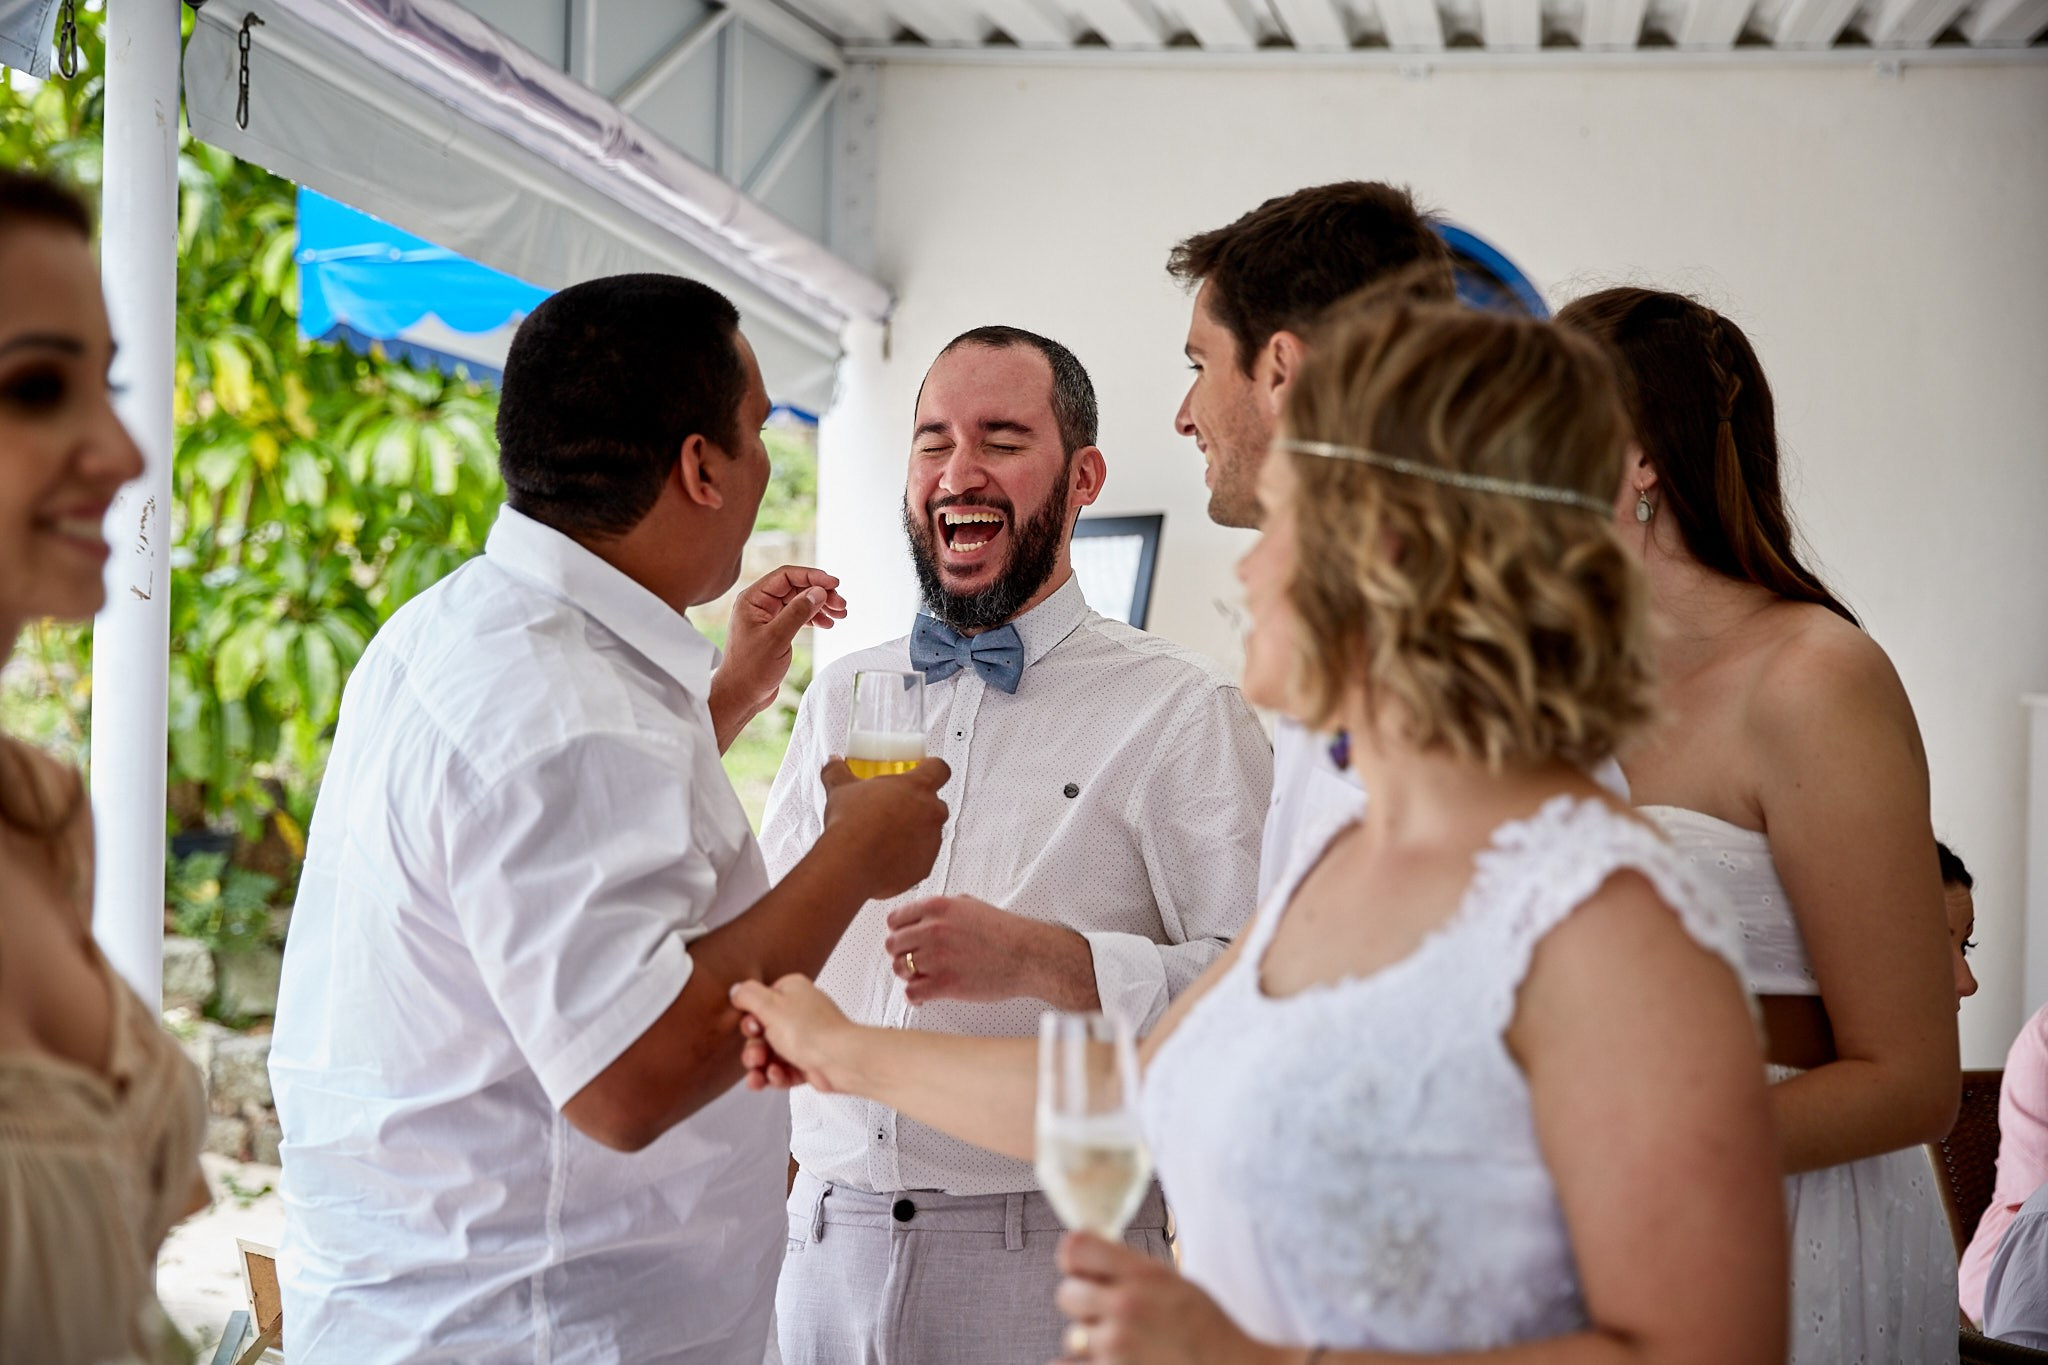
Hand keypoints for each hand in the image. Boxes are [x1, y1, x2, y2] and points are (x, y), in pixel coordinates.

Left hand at [709, 566, 846, 740]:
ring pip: (799, 601)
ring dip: (821, 605)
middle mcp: (759, 604)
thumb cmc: (750, 669)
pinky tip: (828, 624)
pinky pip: (798, 616)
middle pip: (796, 587)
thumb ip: (797, 612)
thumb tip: (819, 592)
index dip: (812, 576)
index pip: (786, 576)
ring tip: (841, 615)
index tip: (834, 584)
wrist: (741, 696)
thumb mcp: (777, 639)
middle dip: (821, 593)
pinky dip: (814, 618)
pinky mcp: (775, 631)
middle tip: (842, 604)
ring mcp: (767, 617)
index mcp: (753, 599)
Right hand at [731, 974, 856, 1092]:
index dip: (750, 1020)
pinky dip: (776, 1076)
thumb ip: (748, 995)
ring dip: (760, 1066)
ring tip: (759, 1073)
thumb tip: (736, 990)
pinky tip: (776, 1077)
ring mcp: (804, 1039)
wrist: (841, 1060)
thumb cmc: (812, 1031)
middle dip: (753, 1049)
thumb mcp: (770, 1005)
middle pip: (762, 1033)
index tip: (752, 1028)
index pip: (759, 1003)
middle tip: (756, 1056)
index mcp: (791, 992)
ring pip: (769, 1055)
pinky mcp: (808, 1062)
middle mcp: (798, 1013)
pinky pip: (782, 1071)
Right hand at [818, 758, 950, 901]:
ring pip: (929, 832)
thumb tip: (834, 764)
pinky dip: (908, 858)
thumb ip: (839, 771)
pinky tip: (886, 857)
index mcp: (917, 787)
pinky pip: (921, 859)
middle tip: (894, 808)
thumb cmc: (851, 825)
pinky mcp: (925, 867)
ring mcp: (932, 841)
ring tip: (886, 836)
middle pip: (934, 803)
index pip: (939, 768)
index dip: (931, 768)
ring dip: (914, 833)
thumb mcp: (841, 789)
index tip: (920, 770)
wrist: (849, 864)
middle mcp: (932, 813)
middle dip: (918, 806)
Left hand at [884, 895, 1089, 1006]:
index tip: (903, 940)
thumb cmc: (1005, 932)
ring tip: (920, 977)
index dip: (898, 932)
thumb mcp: (970, 905)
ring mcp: (938, 957)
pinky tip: (923, 995)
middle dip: (900, 954)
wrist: (1028, 954)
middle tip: (910, 960)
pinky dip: (914, 996)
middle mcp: (933, 930)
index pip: (895, 919)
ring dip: (908, 975)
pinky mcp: (945, 983)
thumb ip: (943, 909)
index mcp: (938, 907)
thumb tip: (923, 917)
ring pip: (899, 969)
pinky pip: (912, 992)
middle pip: (892, 945)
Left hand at [1052, 1233, 1283, 1364]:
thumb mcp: (1174, 1282)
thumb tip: (1081, 1256)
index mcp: (1143, 1274)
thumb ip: (1130, 1270)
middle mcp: (1126, 1306)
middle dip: (1084, 1306)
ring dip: (1091, 1344)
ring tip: (1124, 1348)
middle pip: (1065, 1294)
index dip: (1076, 1262)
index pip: (1074, 1249)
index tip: (1086, 1274)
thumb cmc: (1205, 1331)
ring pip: (1071, 1336)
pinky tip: (1105, 1362)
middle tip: (1111, 1317)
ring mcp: (1116, 1345)